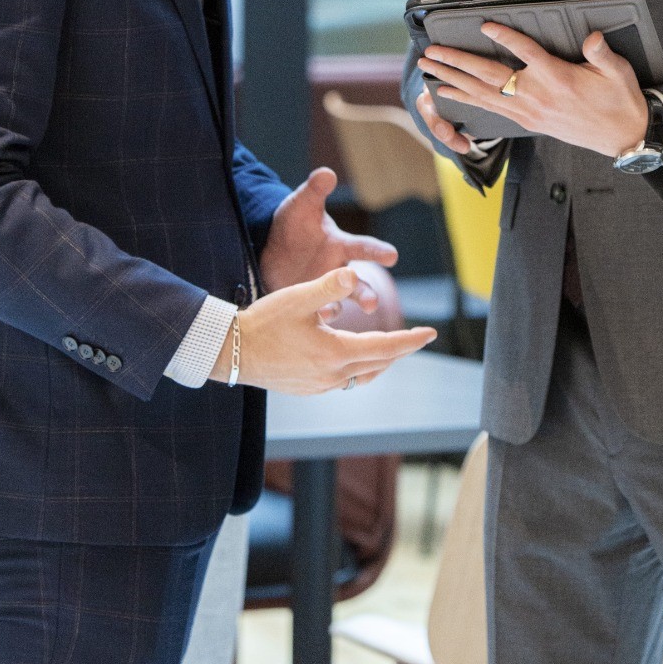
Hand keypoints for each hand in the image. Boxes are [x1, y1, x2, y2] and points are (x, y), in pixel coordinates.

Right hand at [213, 266, 434, 394]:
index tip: (431, 332)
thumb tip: (354, 274)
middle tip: (417, 337)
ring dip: (379, 361)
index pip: (386, 347)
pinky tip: (350, 355)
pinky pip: (342, 380)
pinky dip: (356, 367)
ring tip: (388, 348)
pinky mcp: (307, 389)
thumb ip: (329, 286)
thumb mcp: (298, 298)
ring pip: (362, 375)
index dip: (411, 340)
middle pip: (378, 364)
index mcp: (336, 352)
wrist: (232, 352)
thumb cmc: (264, 321)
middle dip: (400, 350)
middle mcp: (332, 374)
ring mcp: (319, 386)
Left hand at [261, 166, 395, 309]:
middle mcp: (337, 270)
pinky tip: (314, 320)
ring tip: (332, 313)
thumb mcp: (301, 205)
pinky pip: (314, 312)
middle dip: (366, 294)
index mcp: (340, 245)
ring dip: (338, 308)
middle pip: (358, 284)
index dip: (378, 251)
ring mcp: (323, 288)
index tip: (392, 255)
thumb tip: (326, 172)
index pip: (363, 247)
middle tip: (372, 304)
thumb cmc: (293, 223)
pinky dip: (316, 317)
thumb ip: (314, 190)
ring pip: (338, 303)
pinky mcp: (307, 302)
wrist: (270, 246)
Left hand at [418, 23, 647, 158]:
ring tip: (430, 68)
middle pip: (490, 75)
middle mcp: (538, 96)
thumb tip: (593, 37)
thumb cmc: (620, 101)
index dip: (505, 37)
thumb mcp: (617, 72)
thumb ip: (601, 53)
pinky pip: (490, 109)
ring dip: (454, 80)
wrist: (623, 137)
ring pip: (483, 94)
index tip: (484, 25)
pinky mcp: (528, 122)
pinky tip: (449, 92)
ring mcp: (530, 112)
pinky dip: (467, 99)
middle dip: (458, 62)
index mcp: (559, 79)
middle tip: (432, 52)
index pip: (526, 53)